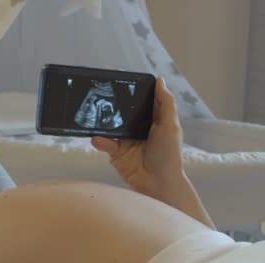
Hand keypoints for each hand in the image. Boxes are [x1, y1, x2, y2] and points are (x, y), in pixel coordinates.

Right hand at [91, 77, 184, 200]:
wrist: (159, 184)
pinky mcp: (116, 153)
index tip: (119, 76)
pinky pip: (105, 143)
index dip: (132, 88)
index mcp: (153, 119)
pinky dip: (101, 140)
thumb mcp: (171, 126)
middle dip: (112, 101)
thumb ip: (166, 103)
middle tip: (99, 90)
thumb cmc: (169, 155)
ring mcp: (125, 140)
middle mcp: (138, 127)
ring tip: (93, 112)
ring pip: (111, 125)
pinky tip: (98, 137)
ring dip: (103, 121)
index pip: (141, 99)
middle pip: (123, 110)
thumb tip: (160, 80)